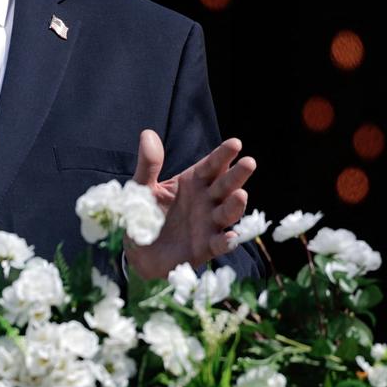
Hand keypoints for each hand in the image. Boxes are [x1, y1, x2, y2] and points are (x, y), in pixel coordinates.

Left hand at [124, 130, 255, 281]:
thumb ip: (148, 165)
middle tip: (249, 163)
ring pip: (228, 213)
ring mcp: (209, 224)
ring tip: (240, 195)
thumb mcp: (142, 188)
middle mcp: (207, 201)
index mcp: (194, 182)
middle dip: (237, 175)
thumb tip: (148, 134)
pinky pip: (219, 244)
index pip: (212, 165)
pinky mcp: (205, 248)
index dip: (223, 155)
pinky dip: (227, 242)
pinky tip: (232, 237)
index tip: (235, 143)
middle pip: (225, 185)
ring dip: (236, 205)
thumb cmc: (144, 215)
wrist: (138, 253)